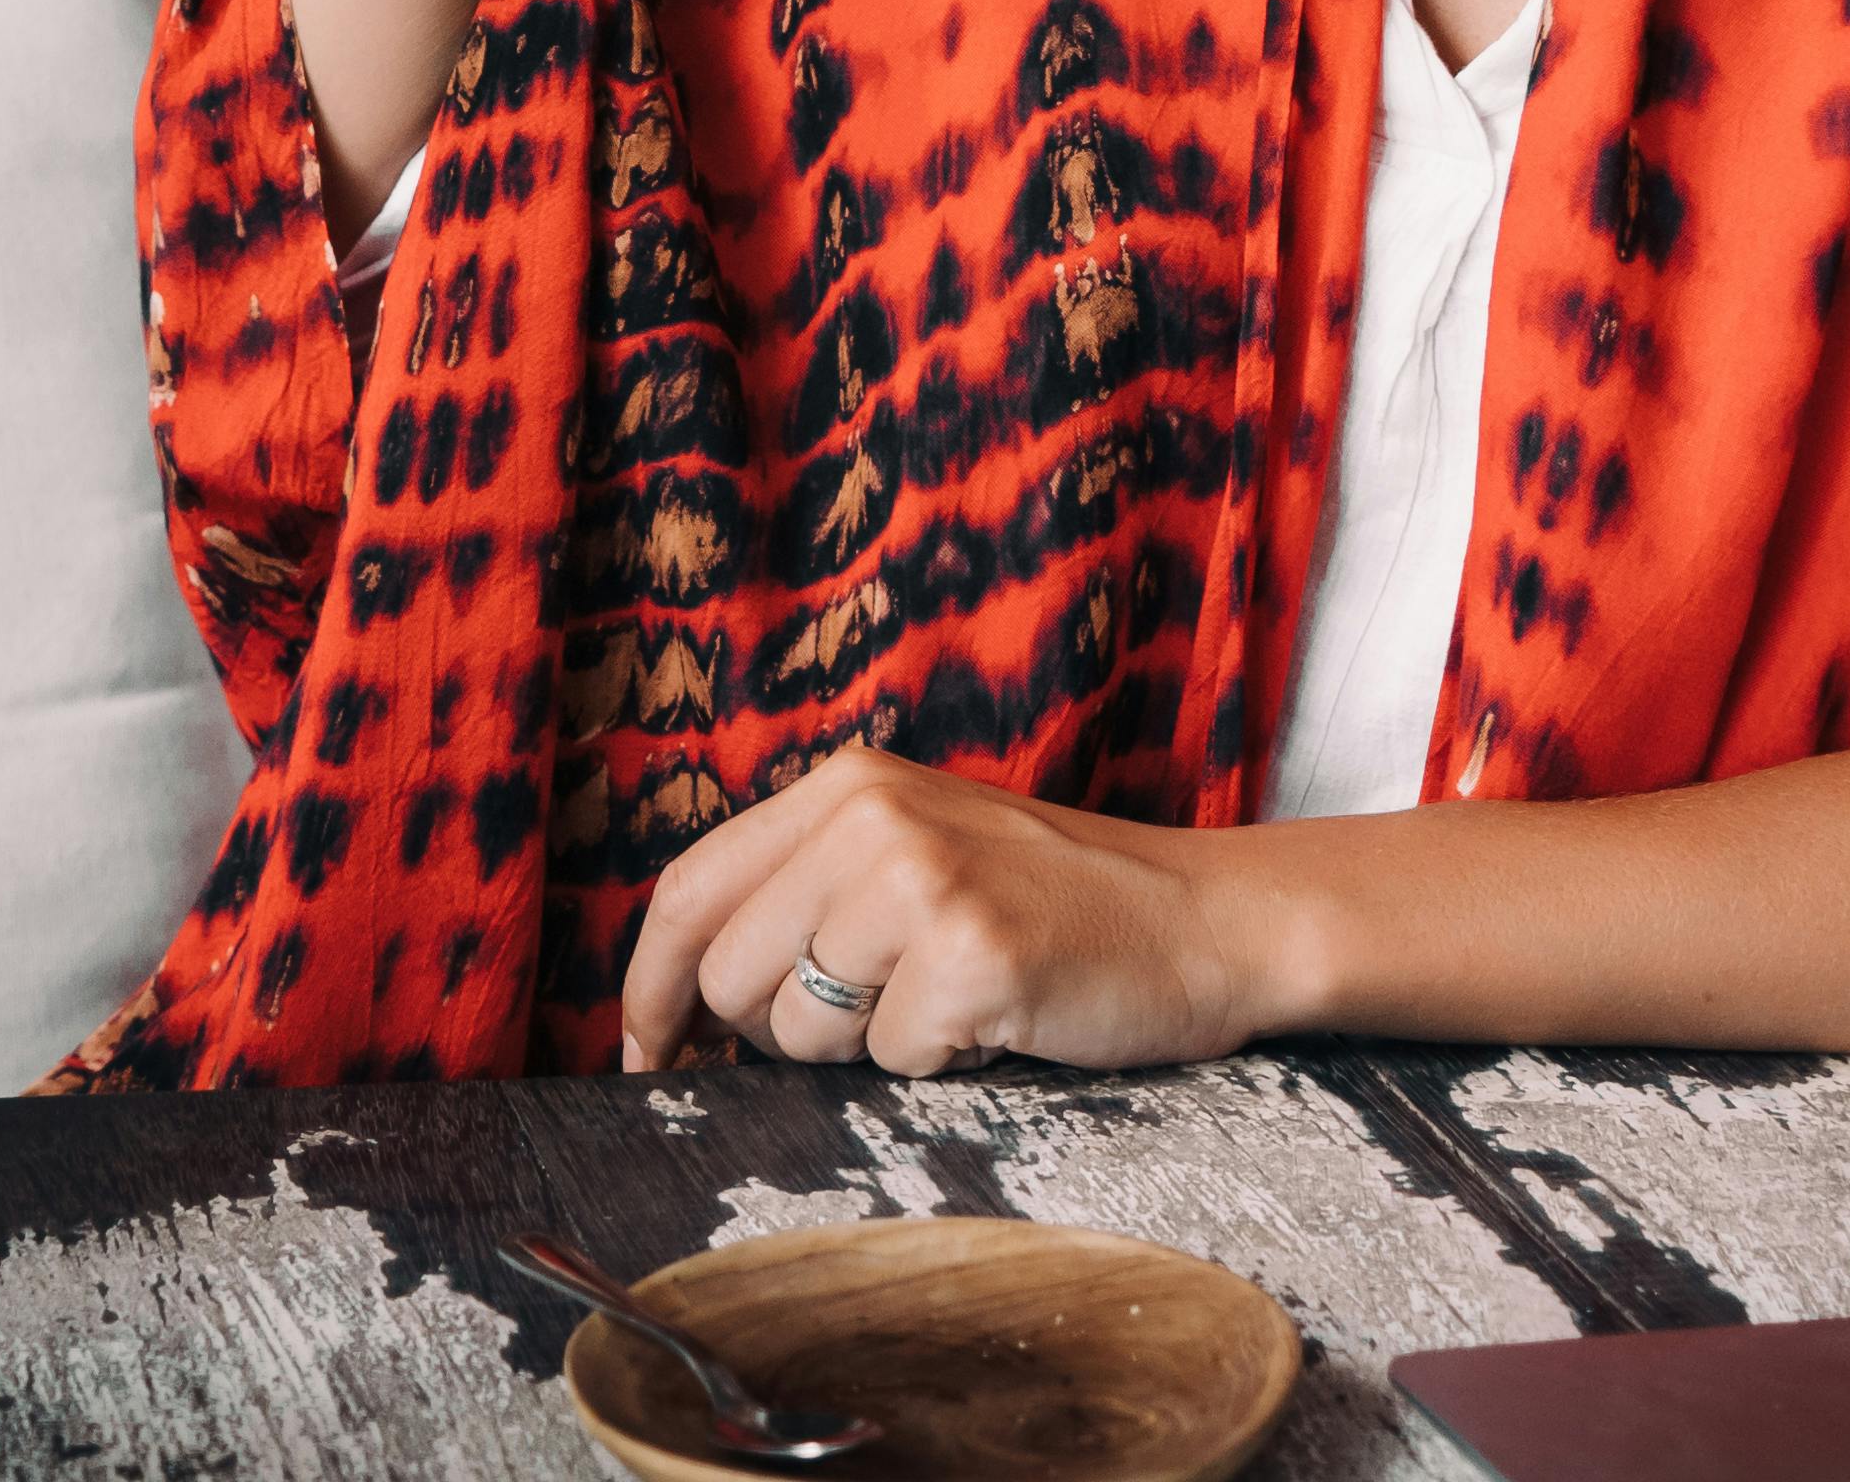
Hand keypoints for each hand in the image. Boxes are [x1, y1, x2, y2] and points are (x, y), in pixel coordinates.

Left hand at [618, 750, 1281, 1078]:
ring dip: (868, 1048)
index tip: (645, 1057)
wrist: (1205, 920)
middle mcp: (870, 816)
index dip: (649, 988)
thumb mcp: (916, 850)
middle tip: (879, 1011)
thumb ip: (807, 891)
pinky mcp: (971, 956)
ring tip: (951, 998)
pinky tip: (999, 1018)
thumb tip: (681, 1005)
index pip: (688, 890)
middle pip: (730, 976)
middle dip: (782, 1030)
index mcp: (844, 783)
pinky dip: (941, 1066)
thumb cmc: (1052, 904)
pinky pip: (893, 1063)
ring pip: (800, 1032)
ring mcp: (920, 882)